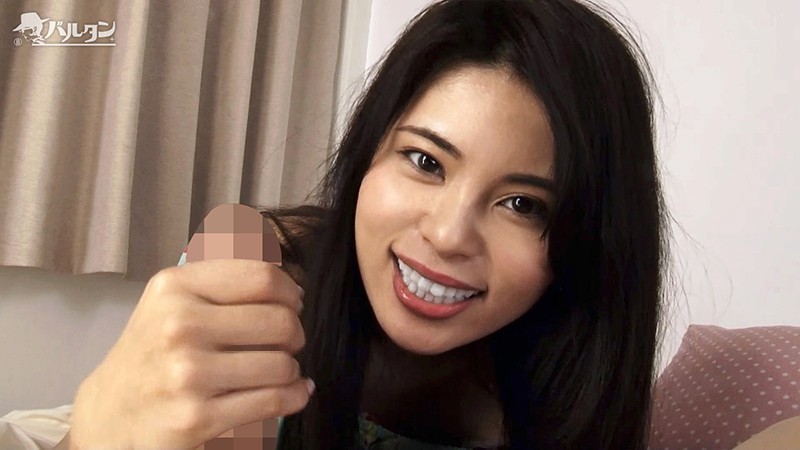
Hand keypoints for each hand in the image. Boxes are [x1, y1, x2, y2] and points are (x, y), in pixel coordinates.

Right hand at [70, 259, 311, 448]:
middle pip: (280, 321)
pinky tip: (293, 393)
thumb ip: (224, 278)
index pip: (263, 277)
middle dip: (295, 333)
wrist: (111, 411)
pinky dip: (294, 396)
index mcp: (175, 288)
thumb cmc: (154, 349)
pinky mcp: (197, 417)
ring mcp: (187, 374)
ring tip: (281, 370)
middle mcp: (178, 326)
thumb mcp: (173, 299)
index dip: (290, 291)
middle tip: (288, 342)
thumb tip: (293, 287)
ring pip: (281, 364)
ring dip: (292, 369)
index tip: (293, 303)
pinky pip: (273, 401)